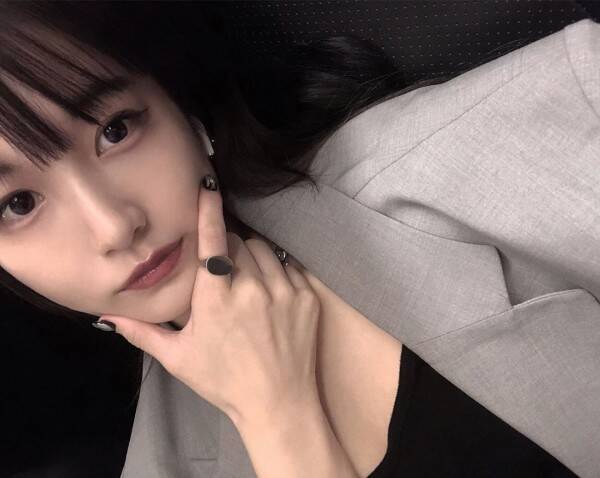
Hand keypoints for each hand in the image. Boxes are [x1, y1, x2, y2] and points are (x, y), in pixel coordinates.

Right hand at [99, 177, 321, 426]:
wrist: (278, 404)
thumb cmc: (224, 382)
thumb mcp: (179, 358)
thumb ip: (144, 332)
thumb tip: (109, 316)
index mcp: (217, 299)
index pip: (211, 241)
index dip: (208, 210)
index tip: (208, 185)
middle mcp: (252, 288)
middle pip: (238, 243)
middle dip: (228, 250)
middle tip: (223, 274)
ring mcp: (285, 291)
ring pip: (265, 250)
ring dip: (252, 257)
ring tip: (246, 283)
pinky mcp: (308, 297)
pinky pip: (289, 266)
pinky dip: (276, 272)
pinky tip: (269, 293)